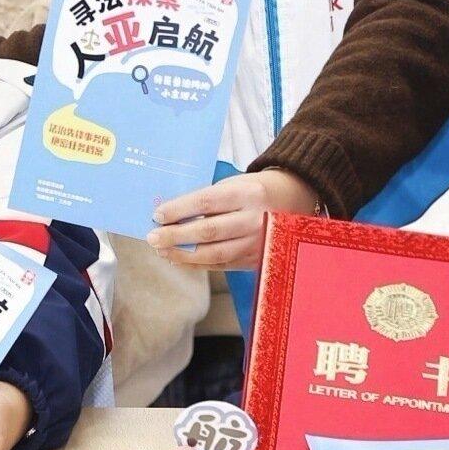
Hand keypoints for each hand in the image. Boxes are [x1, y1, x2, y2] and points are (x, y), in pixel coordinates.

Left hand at [143, 168, 324, 274]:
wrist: (296, 200)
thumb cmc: (257, 189)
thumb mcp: (236, 184)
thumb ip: (208, 199)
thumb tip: (171, 216)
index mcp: (248, 194)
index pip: (207, 203)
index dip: (179, 210)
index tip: (158, 215)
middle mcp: (255, 220)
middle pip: (208, 232)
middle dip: (176, 236)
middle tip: (152, 237)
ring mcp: (257, 243)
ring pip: (214, 254)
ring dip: (183, 255)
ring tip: (162, 250)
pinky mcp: (256, 259)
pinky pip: (221, 265)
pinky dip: (198, 264)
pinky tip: (180, 259)